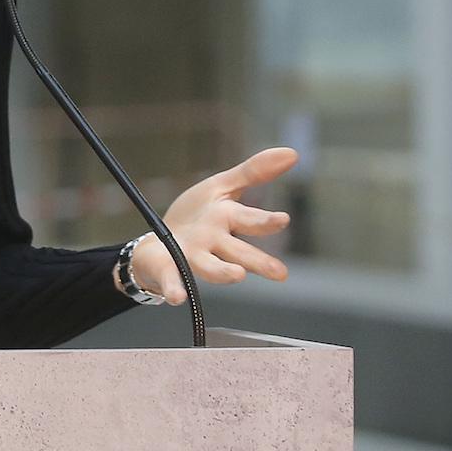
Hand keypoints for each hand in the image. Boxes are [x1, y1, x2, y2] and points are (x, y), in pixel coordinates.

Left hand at [128, 146, 296, 303]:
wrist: (158, 240)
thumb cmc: (197, 215)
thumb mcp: (222, 187)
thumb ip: (253, 172)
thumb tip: (293, 153)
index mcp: (227, 219)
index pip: (251, 220)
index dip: (266, 221)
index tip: (282, 220)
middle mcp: (213, 242)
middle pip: (238, 251)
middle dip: (258, 260)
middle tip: (279, 272)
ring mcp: (192, 257)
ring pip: (211, 268)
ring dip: (223, 273)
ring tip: (237, 275)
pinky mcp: (169, 268)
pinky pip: (172, 280)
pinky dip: (174, 290)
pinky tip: (176, 297)